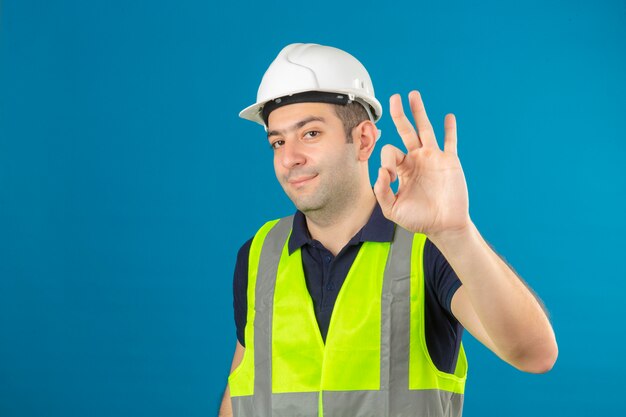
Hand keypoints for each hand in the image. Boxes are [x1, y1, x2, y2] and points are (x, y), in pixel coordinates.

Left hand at [373, 91, 470, 236]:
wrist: (444, 226)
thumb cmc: (419, 220)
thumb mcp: (392, 209)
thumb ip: (382, 192)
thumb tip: (381, 172)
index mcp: (402, 169)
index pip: (390, 152)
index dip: (387, 159)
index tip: (391, 175)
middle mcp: (416, 160)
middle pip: (406, 131)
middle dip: (399, 114)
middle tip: (394, 98)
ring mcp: (433, 158)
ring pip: (425, 129)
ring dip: (419, 111)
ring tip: (413, 95)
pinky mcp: (449, 161)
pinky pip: (450, 141)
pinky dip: (450, 129)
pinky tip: (448, 117)